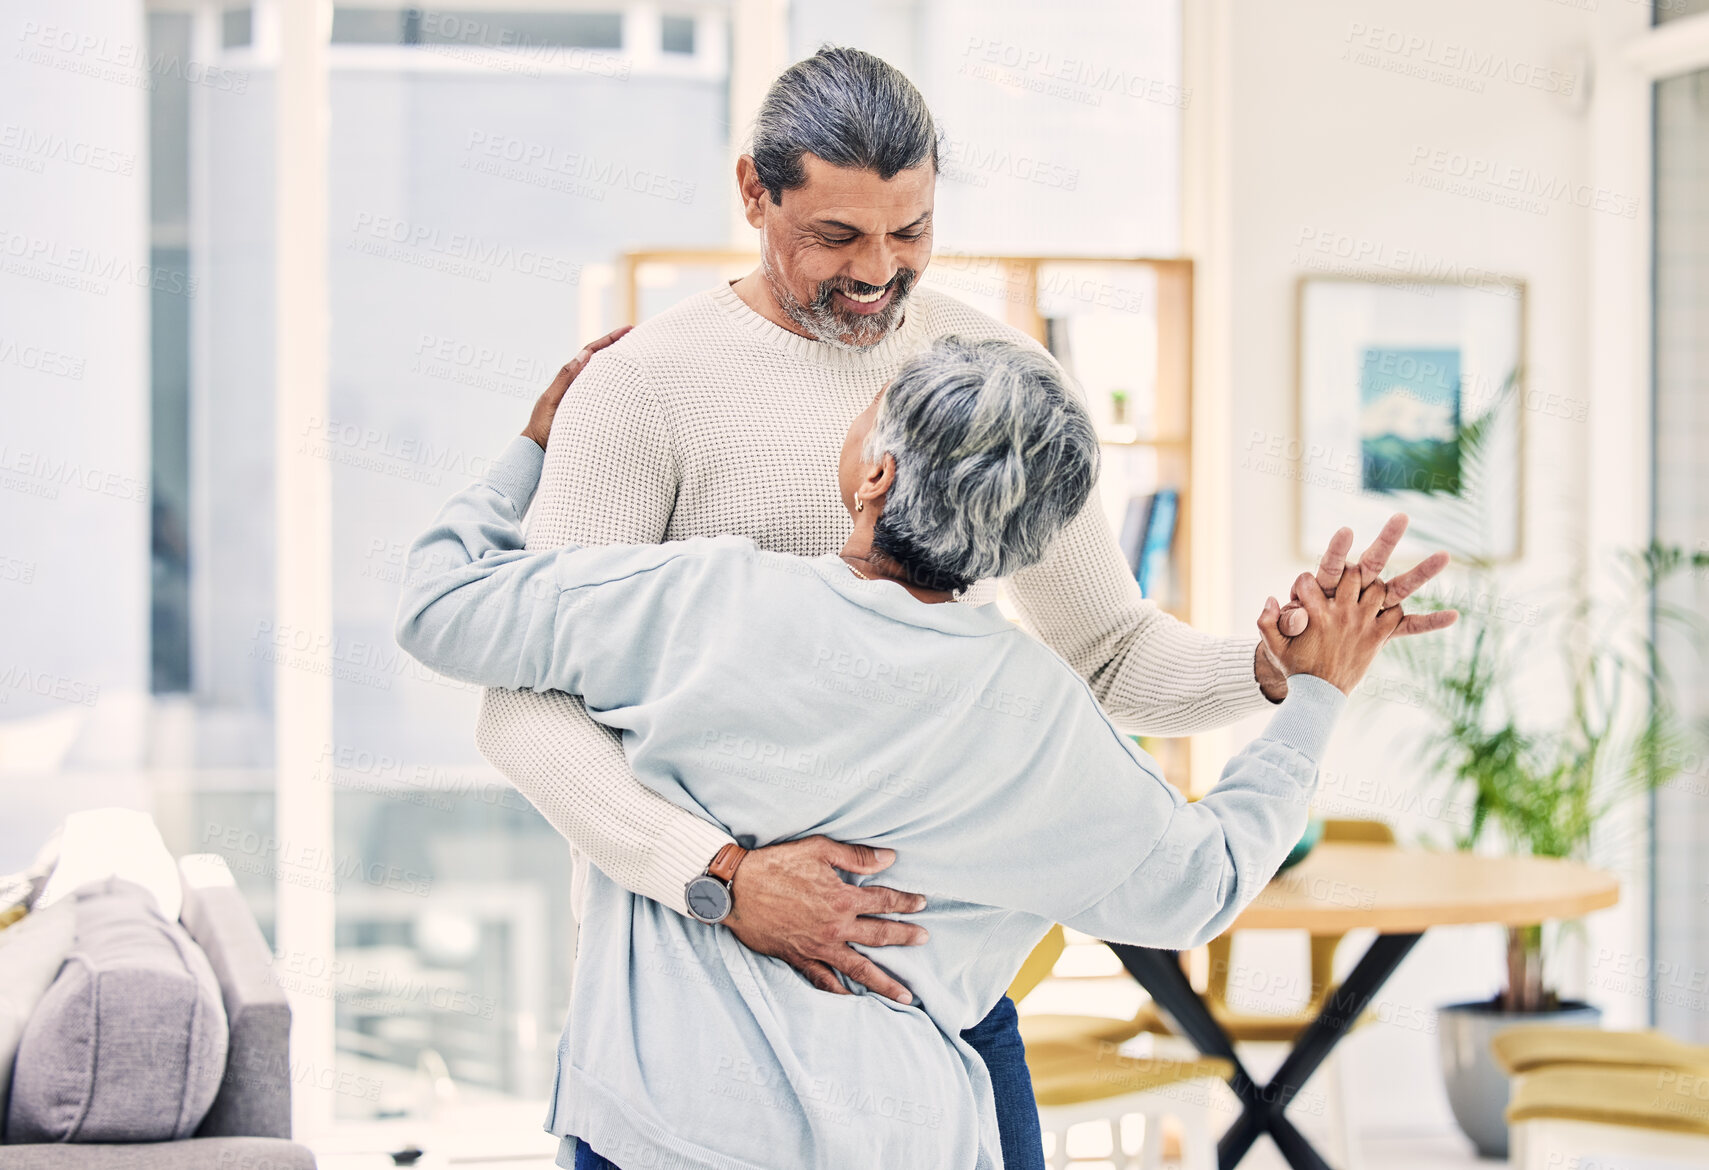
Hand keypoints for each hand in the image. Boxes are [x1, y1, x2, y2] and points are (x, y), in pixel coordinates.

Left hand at [522, 325, 632, 449]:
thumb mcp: (551, 400)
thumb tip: (584, 355)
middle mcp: (579, 384)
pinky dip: (619, 387)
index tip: (628, 329)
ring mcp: (585, 397)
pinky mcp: (590, 411)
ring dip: (622, 367)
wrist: (537, 450)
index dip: (610, 339)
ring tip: (641, 359)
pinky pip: (608, 394)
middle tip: (640, 338)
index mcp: (571, 378)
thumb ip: (566, 379)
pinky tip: (631, 388)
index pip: (592, 352)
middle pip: (602, 361)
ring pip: (606, 377)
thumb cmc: (542, 427)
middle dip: (620, 348)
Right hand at [725, 836, 927, 1004]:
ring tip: (906, 996)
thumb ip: (856, 857)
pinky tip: (853, 1000)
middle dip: (905, 938)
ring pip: (859, 968)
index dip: (905, 902)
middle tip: (924, 940)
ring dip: (885, 982)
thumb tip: (889, 858)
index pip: (884, 901)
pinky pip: (824, 980)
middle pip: (880, 936)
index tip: (921, 904)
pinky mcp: (799, 958)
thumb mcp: (818, 850)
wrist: (736, 889)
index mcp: (842, 898)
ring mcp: (818, 947)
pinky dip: (840, 992)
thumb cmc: (776, 864)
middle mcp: (835, 927)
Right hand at [1257, 571, 1401, 694]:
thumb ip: (1265, 621)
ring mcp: (1362, 625)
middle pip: (1350, 573)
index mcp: (1314, 614)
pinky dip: (1392, 609)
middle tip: (1342, 581)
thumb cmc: (1296, 667)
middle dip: (1344, 572)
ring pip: (1378, 588)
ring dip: (1372, 587)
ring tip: (1364, 593)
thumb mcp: (1273, 646)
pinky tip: (1381, 612)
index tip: (1304, 593)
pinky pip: (1395, 613)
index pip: (1307, 580)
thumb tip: (1272, 599)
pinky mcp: (1378, 637)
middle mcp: (1340, 615)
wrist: (1319, 694)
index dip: (1302, 583)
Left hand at [1277, 514, 1457, 637]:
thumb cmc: (1288, 639)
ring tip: (1445, 555)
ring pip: (1398, 587)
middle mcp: (1352, 591)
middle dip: (1386, 541)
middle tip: (1402, 517)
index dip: (1336, 553)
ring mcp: (1371, 608)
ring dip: (1422, 573)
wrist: (1299, 658)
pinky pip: (1410, 625)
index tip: (1342, 537)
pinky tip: (1454, 616)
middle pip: (1371, 564)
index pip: (1331, 567)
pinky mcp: (1383, 629)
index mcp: (1325, 588)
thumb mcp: (1278, 634)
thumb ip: (1281, 621)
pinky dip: (1430, 623)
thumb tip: (1286, 608)